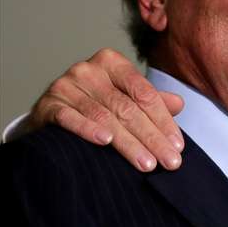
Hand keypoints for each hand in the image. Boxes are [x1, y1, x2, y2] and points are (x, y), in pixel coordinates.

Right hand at [28, 48, 184, 171]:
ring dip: (128, 143)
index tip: (177, 146)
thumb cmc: (94, 104)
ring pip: (105, 117)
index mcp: (113, 63)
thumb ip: (150, 100)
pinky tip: (106, 142)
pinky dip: (88, 130)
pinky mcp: (48, 104)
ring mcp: (66, 85)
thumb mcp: (125, 97)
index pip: (145, 94)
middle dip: (152, 138)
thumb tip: (179, 104)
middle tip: (169, 162)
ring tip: (147, 163)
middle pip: (128, 108)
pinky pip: (70, 118)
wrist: (50, 113)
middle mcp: (89, 70)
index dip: (163, 121)